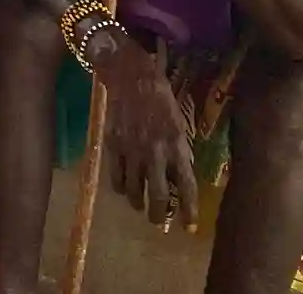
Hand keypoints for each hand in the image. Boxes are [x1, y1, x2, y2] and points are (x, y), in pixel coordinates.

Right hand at [96, 35, 197, 226]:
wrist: (130, 76)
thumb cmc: (160, 98)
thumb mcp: (178, 124)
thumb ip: (179, 152)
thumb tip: (179, 179)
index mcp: (177, 146)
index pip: (187, 187)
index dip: (189, 211)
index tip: (190, 227)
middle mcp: (156, 152)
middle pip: (159, 197)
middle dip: (160, 215)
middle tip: (160, 221)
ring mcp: (132, 150)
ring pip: (135, 191)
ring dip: (139, 204)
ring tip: (141, 206)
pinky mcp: (112, 145)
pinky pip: (116, 178)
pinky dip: (120, 188)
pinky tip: (124, 189)